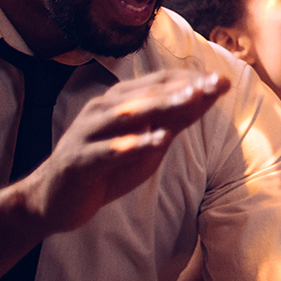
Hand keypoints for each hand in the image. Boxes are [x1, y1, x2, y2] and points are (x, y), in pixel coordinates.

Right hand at [12, 70, 229, 236]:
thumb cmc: (109, 166)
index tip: (224, 80)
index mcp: (121, 101)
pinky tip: (153, 142)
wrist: (56, 200)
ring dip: (160, 106)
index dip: (192, 80)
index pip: (160, 82)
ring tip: (191, 100)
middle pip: (147, 94)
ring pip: (126, 115)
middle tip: (215, 84)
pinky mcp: (78, 160)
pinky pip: (106, 151)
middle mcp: (103, 109)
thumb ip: (175, 120)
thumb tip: (209, 96)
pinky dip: (130, 145)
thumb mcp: (149, 142)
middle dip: (184, 89)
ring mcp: (88, 133)